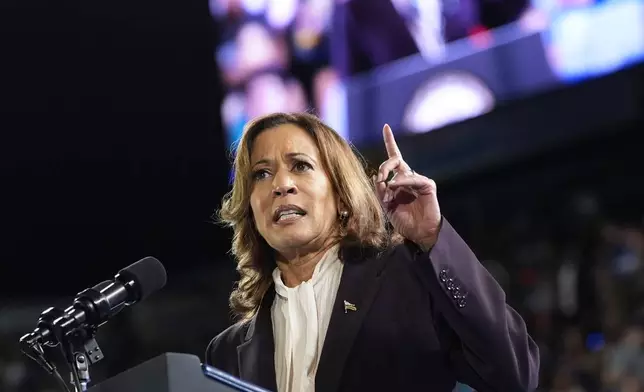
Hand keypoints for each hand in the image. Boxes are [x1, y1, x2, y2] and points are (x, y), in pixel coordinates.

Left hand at [375, 124, 441, 250]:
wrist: (419, 234)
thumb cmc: (403, 221)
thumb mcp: (386, 206)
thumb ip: (380, 191)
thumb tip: (375, 175)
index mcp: (398, 181)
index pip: (394, 158)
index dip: (390, 141)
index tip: (386, 127)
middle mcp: (408, 178)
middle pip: (395, 160)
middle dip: (384, 166)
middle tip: (380, 178)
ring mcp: (418, 181)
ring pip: (401, 170)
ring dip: (389, 179)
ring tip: (386, 192)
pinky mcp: (428, 185)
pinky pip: (413, 178)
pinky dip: (402, 182)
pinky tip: (394, 187)